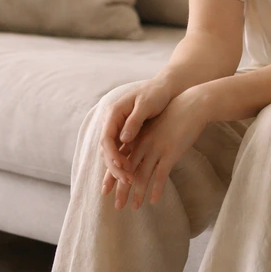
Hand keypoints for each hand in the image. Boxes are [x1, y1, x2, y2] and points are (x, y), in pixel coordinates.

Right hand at [98, 79, 171, 198]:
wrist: (164, 87)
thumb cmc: (156, 93)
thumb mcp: (146, 104)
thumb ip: (134, 121)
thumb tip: (123, 139)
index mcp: (114, 113)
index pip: (106, 139)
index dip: (112, 156)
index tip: (123, 168)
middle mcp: (113, 122)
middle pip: (107, 149)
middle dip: (115, 168)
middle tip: (127, 182)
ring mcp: (119, 128)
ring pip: (112, 153)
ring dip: (118, 169)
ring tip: (128, 184)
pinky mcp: (127, 134)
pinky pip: (121, 152)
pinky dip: (123, 165)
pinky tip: (129, 178)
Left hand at [107, 86, 210, 211]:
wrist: (190, 104)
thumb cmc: (173, 115)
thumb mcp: (154, 126)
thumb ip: (144, 139)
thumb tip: (138, 154)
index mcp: (137, 137)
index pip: (120, 159)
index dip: (112, 175)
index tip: (106, 190)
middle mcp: (143, 143)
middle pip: (128, 169)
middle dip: (121, 189)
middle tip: (116, 206)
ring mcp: (156, 148)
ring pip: (142, 175)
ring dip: (138, 193)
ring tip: (135, 208)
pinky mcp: (170, 151)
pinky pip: (161, 174)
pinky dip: (156, 188)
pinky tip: (154, 200)